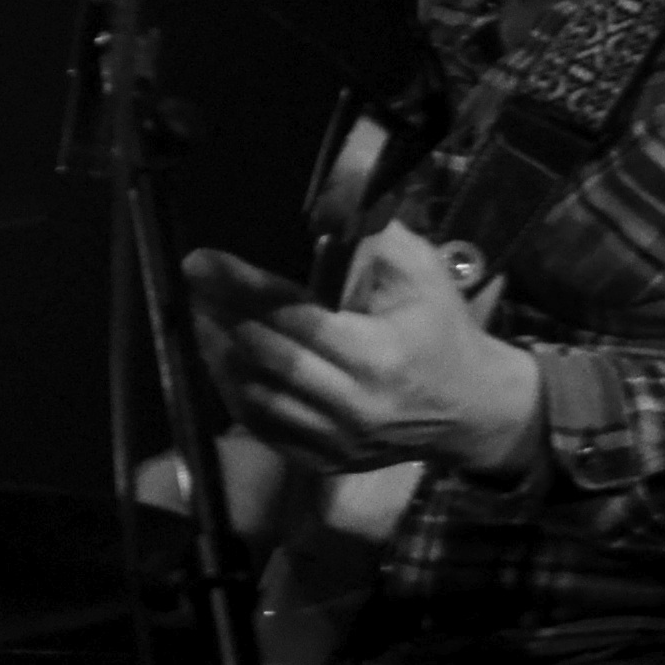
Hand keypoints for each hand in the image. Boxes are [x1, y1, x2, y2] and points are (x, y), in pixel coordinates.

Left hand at [182, 224, 539, 481]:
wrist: (471, 410)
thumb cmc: (442, 331)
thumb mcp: (424, 273)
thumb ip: (374, 235)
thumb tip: (327, 201)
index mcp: (378, 356)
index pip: (293, 318)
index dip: (242, 288)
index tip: (201, 263)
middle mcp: (354, 405)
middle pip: (266, 358)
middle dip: (221, 317)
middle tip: (193, 287)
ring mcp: (337, 440)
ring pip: (255, 398)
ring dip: (219, 355)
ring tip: (201, 318)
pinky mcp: (325, 462)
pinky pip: (263, 428)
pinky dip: (236, 393)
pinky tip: (222, 361)